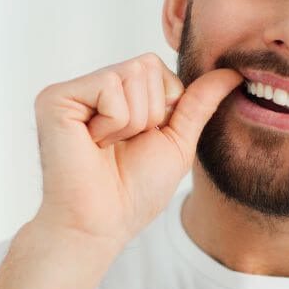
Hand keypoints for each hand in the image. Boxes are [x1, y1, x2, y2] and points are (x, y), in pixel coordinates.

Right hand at [31, 53, 242, 245]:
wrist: (102, 223)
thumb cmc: (134, 191)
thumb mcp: (177, 141)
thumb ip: (199, 103)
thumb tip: (233, 71)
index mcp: (115, 94)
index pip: (157, 67)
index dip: (164, 107)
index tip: (139, 141)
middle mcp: (91, 87)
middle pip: (147, 65)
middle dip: (149, 113)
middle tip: (121, 145)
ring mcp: (72, 91)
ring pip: (131, 74)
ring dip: (133, 122)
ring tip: (106, 146)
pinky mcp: (55, 98)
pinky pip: (109, 86)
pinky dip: (113, 123)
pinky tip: (92, 144)